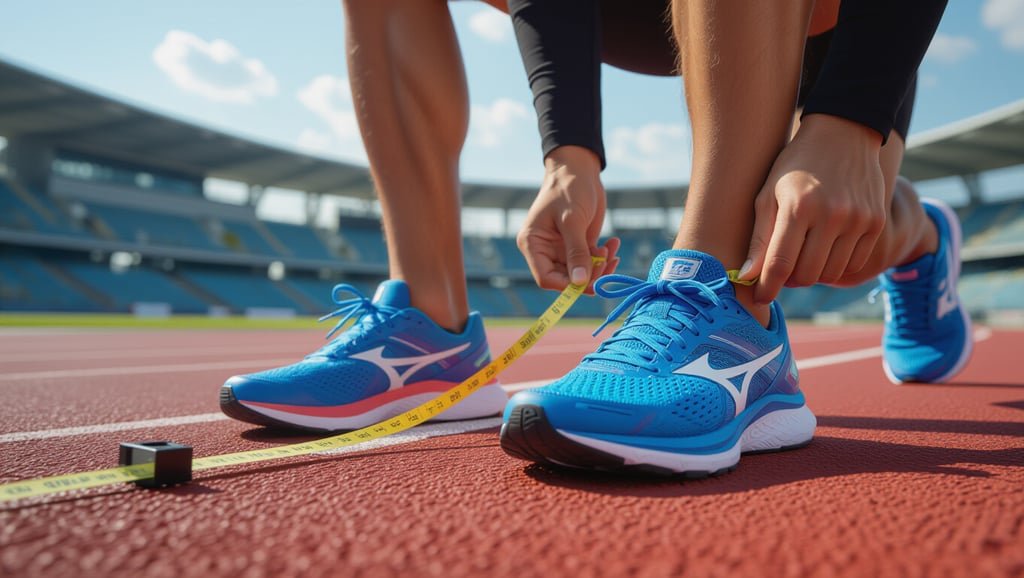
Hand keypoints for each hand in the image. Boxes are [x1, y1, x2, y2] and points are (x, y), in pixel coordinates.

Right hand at [517, 145, 619, 292]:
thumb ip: (576, 252)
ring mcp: (562, 250)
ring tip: (610, 249)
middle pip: (566, 280)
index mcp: (533, 244)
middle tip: (607, 261)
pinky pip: (592, 263)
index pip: (546, 278)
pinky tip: (613, 244)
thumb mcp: (572, 220)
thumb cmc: (568, 189)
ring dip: (600, 267)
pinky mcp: (578, 246)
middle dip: (588, 276)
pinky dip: (605, 258)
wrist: (579, 170)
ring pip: (582, 274)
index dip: (567, 285)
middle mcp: (545, 251)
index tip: (589, 281)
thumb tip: (580, 282)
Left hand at [741, 114, 885, 303]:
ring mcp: (859, 220)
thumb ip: (759, 237)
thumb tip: (747, 277)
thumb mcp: (768, 194)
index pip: (780, 264)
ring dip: (812, 274)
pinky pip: (854, 264)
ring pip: (831, 273)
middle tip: (781, 270)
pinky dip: (836, 266)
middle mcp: (832, 215)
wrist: (843, 135)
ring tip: (801, 258)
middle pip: (806, 274)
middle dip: (788, 280)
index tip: (759, 299)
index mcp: (799, 207)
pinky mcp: (877, 223)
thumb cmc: (795, 165)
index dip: (767, 287)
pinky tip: (824, 252)